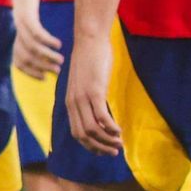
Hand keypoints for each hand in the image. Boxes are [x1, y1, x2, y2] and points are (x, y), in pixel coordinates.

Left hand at [9, 0, 63, 78]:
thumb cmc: (28, 3)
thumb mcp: (30, 20)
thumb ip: (34, 35)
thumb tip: (45, 49)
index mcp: (16, 38)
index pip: (19, 63)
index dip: (30, 72)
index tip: (44, 78)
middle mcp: (16, 34)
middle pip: (27, 58)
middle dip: (42, 67)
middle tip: (56, 71)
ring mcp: (20, 26)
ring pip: (33, 47)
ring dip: (47, 55)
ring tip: (60, 59)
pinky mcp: (27, 16)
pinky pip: (37, 32)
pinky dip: (47, 40)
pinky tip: (58, 44)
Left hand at [65, 33, 123, 154]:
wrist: (89, 39)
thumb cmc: (90, 58)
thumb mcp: (85, 81)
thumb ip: (88, 96)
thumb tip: (98, 107)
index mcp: (70, 103)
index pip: (77, 133)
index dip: (90, 146)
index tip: (104, 150)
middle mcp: (74, 103)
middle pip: (83, 136)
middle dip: (99, 147)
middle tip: (114, 151)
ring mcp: (83, 98)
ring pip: (93, 130)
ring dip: (107, 140)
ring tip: (119, 143)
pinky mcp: (95, 91)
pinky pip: (102, 117)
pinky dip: (111, 127)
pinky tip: (120, 130)